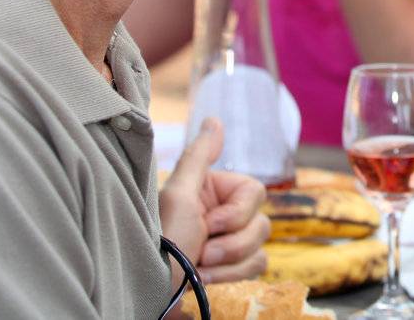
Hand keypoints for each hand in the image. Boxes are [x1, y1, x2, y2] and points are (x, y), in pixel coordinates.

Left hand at [158, 118, 269, 282]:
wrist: (152, 294)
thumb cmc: (163, 243)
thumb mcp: (178, 196)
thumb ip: (199, 156)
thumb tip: (214, 119)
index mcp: (211, 192)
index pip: (255, 192)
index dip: (236, 212)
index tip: (208, 222)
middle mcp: (222, 215)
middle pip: (261, 222)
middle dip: (232, 243)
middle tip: (202, 251)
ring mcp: (228, 244)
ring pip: (260, 247)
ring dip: (230, 262)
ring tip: (200, 269)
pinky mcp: (231, 269)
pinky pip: (257, 266)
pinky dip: (231, 276)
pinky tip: (206, 280)